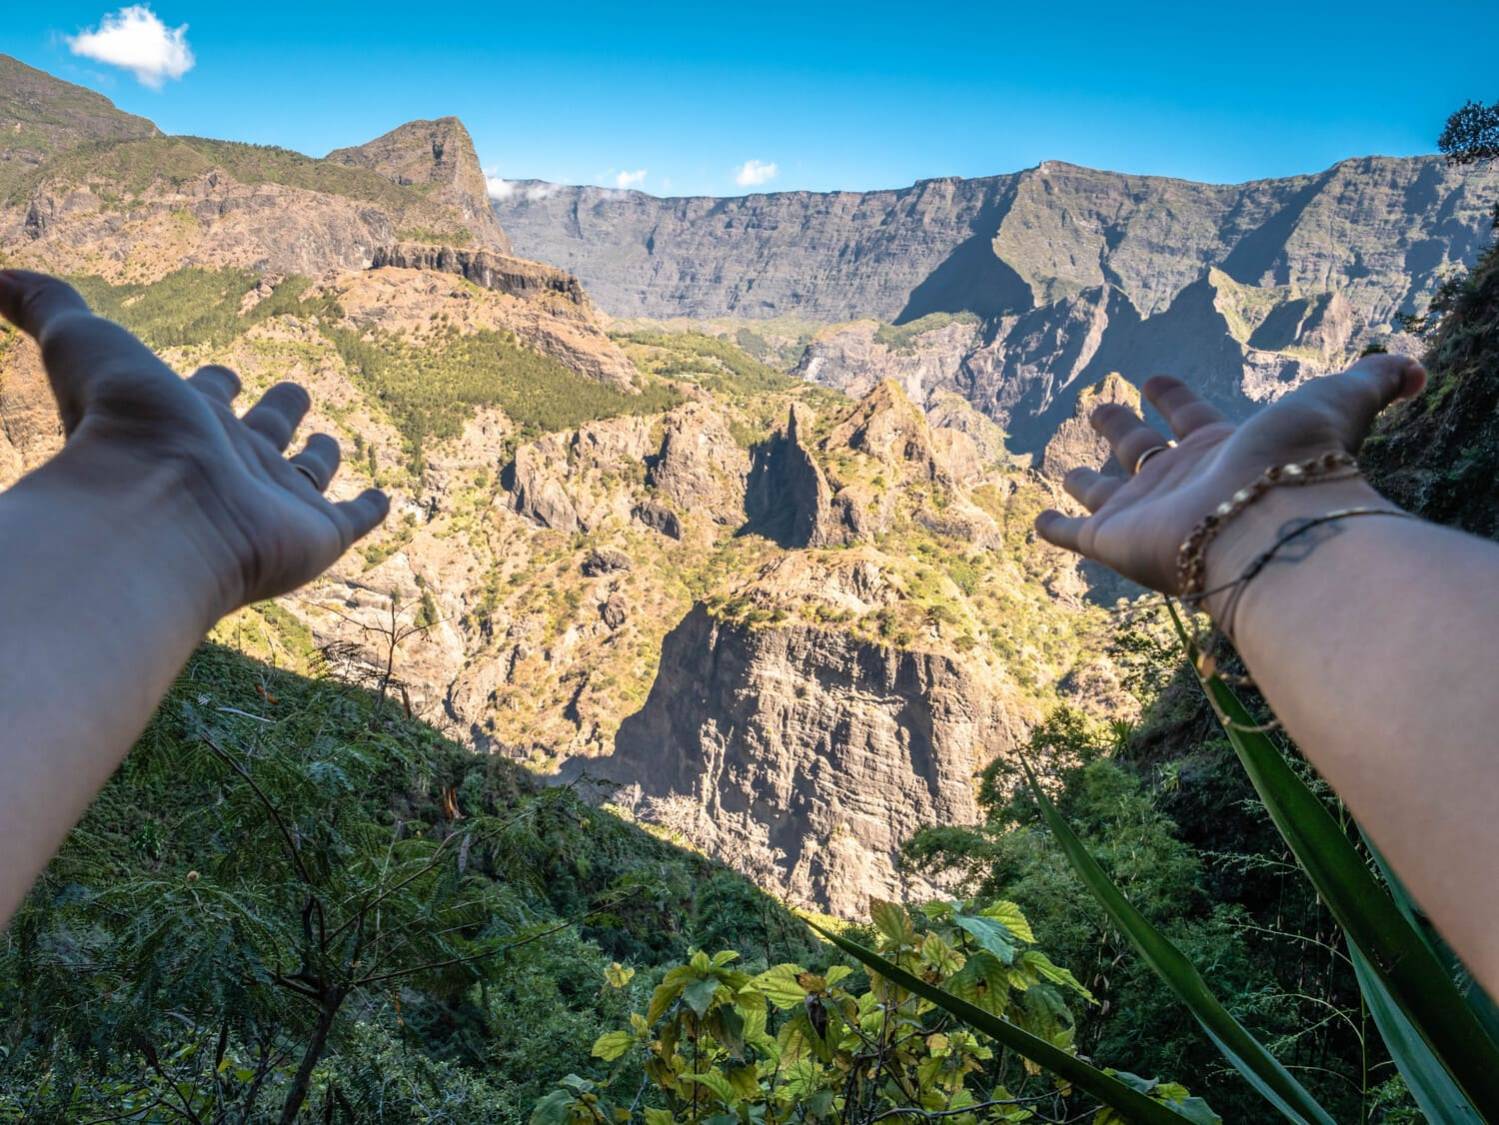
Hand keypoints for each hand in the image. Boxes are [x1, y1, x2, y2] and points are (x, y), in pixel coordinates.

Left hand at [0, 270, 388, 621]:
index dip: (213, 382)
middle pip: (260, 432)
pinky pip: (352, 520)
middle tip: (292, 390)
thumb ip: (46, 305)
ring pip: (305, 475)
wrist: (158, 508)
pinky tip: (384, 500)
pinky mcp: (316, 535)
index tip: (222, 372)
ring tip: (330, 440)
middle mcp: (231, 462)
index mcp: (186, 422)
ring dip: (319, 457)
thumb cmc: (121, 427)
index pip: (205, 395)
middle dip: (275, 411)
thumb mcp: (83, 343)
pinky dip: (369, 510)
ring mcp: (275, 501)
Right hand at [1034, 354, 1426, 593]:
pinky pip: (1075, 534)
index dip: (1173, 397)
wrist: (1268, 526)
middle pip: (1142, 452)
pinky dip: (1055, 528)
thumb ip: (1375, 379)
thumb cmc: (1298, 464)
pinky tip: (1037, 522)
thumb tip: (1417, 365)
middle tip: (1100, 407)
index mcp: (1221, 450)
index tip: (1153, 377)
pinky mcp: (1113, 540)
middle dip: (1120, 430)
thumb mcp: (1338, 401)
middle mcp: (1180, 482)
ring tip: (1064, 466)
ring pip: (1106, 492)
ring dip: (1085, 479)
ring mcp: (1145, 512)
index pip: (1191, 419)